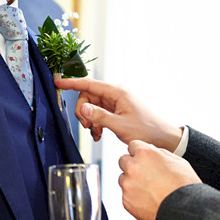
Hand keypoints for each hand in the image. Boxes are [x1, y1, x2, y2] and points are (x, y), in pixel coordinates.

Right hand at [54, 77, 182, 150]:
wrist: (162, 138)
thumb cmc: (147, 130)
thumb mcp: (121, 125)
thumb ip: (100, 117)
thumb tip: (83, 108)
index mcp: (117, 92)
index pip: (89, 84)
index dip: (71, 83)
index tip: (57, 82)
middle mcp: (116, 94)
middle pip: (87, 96)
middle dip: (83, 112)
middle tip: (88, 126)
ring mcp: (116, 102)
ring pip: (92, 106)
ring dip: (90, 120)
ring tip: (96, 133)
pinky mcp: (116, 110)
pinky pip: (99, 113)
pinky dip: (96, 123)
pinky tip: (99, 134)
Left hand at [119, 140, 200, 219]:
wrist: (184, 211)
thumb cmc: (184, 185)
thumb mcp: (177, 161)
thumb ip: (160, 153)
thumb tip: (151, 150)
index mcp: (145, 153)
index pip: (133, 145)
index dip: (140, 152)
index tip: (145, 160)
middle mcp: (132, 167)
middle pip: (123, 161)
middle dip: (132, 165)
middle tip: (146, 175)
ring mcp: (128, 185)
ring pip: (123, 178)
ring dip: (132, 181)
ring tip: (150, 190)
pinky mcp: (126, 201)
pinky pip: (126, 195)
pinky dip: (134, 197)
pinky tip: (149, 200)